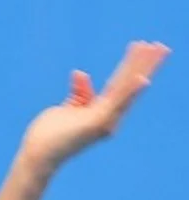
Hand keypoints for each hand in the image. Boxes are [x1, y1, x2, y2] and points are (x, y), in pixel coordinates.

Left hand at [20, 41, 169, 179]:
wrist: (38, 154)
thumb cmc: (50, 135)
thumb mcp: (68, 108)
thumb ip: (80, 92)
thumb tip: (80, 72)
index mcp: (101, 111)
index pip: (121, 83)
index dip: (132, 64)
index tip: (142, 45)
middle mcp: (108, 117)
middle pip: (129, 84)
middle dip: (145, 63)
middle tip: (161, 44)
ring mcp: (104, 121)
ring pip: (125, 88)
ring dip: (140, 67)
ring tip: (153, 49)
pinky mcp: (97, 124)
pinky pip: (116, 103)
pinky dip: (130, 92)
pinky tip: (142, 79)